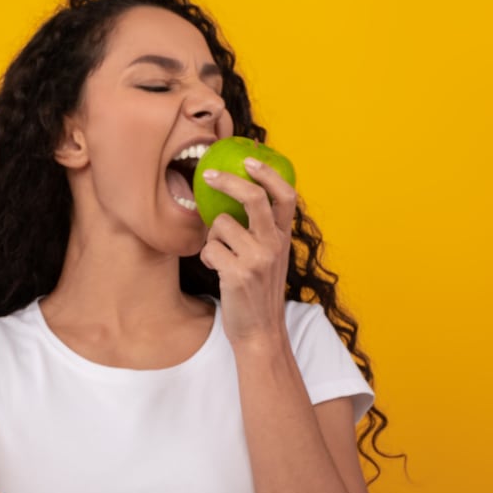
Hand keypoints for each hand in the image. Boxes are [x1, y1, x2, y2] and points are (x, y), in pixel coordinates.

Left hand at [198, 157, 299, 345]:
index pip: (285, 195)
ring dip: (212, 237)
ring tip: (221, 255)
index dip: (268, 174)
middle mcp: (274, 245)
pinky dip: (206, 257)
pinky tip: (217, 270)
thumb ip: (263, 231)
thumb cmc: (259, 292)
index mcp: (283, 238)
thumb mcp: (271, 258)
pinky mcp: (237, 274)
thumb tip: (238, 197)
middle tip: (208, 176)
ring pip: (220, 225)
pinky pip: (208, 249)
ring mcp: (256, 259)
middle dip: (227, 182)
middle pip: (252, 198)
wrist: (260, 332)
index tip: (249, 160)